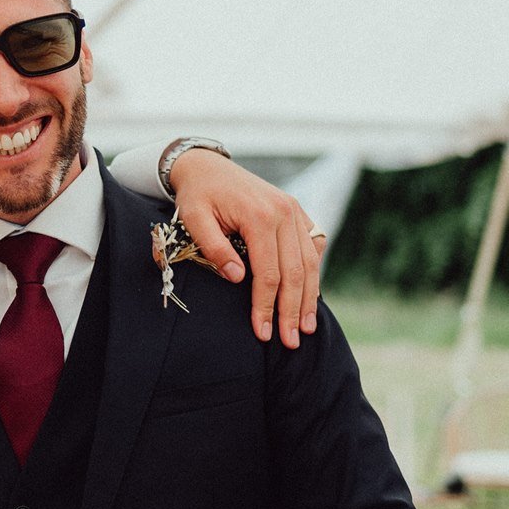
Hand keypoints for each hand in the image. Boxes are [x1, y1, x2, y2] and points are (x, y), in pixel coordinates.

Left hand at [167, 148, 322, 348]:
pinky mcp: (298, 212)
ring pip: (310, 262)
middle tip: (291, 341)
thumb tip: (238, 278)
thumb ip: (214, 248)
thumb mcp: (193, 219)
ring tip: (307, 326)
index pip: (268, 273)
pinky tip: (310, 293)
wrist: (207, 166)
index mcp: (260, 216)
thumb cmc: (197, 195)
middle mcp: (285, 212)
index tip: (263, 333)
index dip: (266, 307)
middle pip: (295, 272)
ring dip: (309, 297)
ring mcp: (295, 210)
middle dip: (292, 310)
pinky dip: (314, 270)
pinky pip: (314, 244)